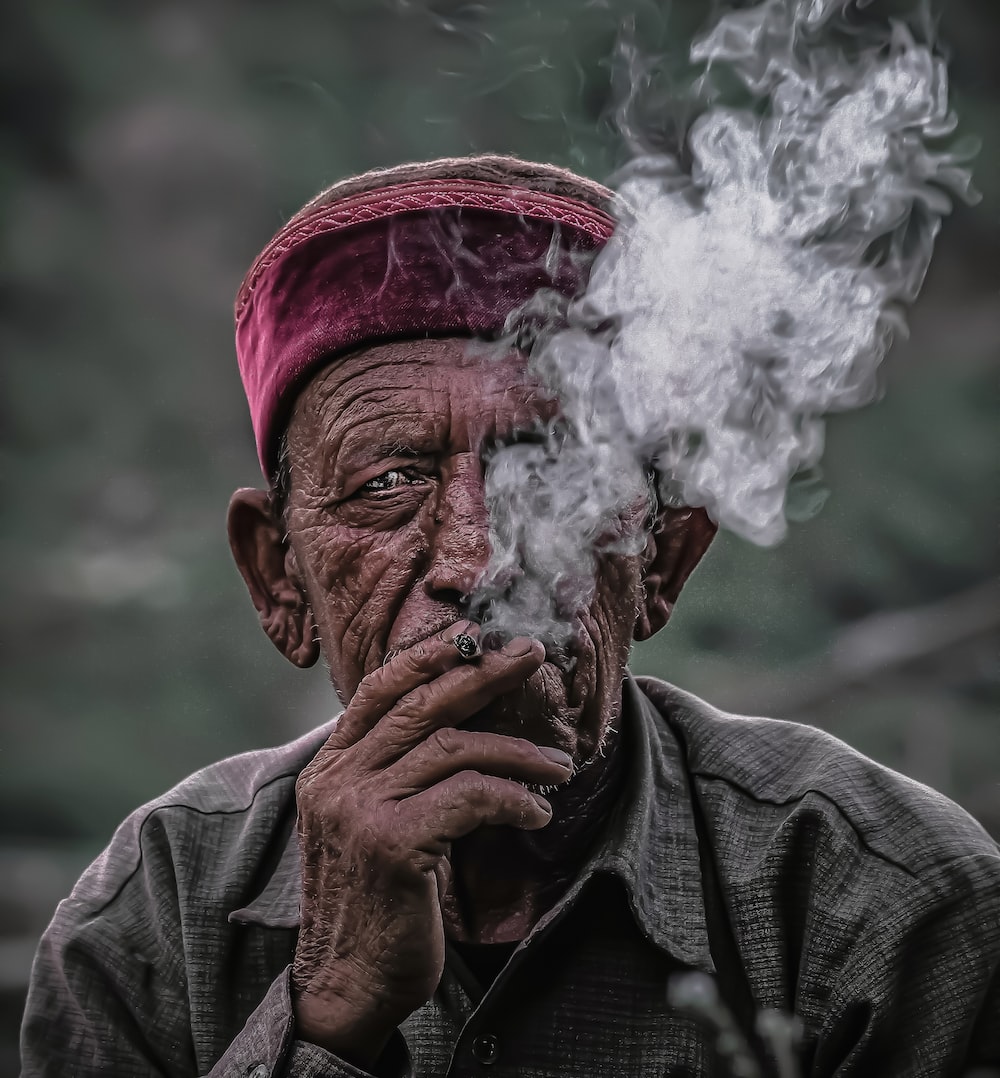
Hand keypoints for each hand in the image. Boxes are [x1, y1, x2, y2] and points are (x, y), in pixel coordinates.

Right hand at [291, 621, 572, 1067]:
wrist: (346, 984)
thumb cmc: (374, 902)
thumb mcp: (370, 825)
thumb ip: (393, 774)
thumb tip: (455, 729)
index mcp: (329, 768)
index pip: (377, 691)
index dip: (427, 657)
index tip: (474, 636)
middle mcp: (337, 780)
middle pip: (419, 705)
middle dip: (482, 673)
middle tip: (531, 654)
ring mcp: (359, 810)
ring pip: (453, 748)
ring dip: (517, 753)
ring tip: (559, 766)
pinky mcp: (392, 844)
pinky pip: (469, 797)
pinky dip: (513, 798)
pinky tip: (537, 813)